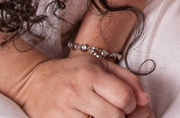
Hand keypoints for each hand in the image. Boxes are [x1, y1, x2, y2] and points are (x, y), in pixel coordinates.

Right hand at [13, 55, 150, 117]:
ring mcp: (65, 112)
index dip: (131, 105)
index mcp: (90, 74)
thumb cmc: (72, 73)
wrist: (34, 82)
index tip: (126, 104)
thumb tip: (146, 100)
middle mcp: (77, 92)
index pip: (123, 97)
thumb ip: (127, 80)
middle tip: (116, 113)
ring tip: (102, 115)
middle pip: (114, 116)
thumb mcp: (100, 66)